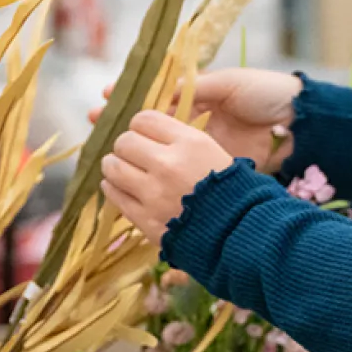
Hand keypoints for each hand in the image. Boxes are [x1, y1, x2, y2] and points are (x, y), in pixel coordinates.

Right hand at [91, 68, 301, 172]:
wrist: (300, 123)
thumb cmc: (266, 93)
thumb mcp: (229, 84)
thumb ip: (196, 89)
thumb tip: (161, 93)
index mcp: (201, 94)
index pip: (157, 95)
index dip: (131, 96)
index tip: (105, 97)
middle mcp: (197, 119)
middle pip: (152, 123)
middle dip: (123, 123)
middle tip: (96, 124)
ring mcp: (202, 143)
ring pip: (159, 147)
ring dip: (132, 148)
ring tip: (105, 146)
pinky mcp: (212, 164)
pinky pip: (179, 167)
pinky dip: (156, 169)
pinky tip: (133, 170)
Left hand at [101, 110, 235, 243]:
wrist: (238, 232)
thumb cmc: (229, 188)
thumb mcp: (211, 151)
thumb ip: (178, 139)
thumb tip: (144, 132)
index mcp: (189, 143)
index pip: (144, 119)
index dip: (140, 126)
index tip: (144, 134)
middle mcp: (168, 164)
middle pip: (124, 141)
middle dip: (126, 146)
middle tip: (132, 153)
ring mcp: (154, 193)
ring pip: (112, 166)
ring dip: (114, 165)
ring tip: (121, 169)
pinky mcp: (145, 218)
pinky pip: (114, 195)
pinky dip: (114, 187)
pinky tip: (122, 187)